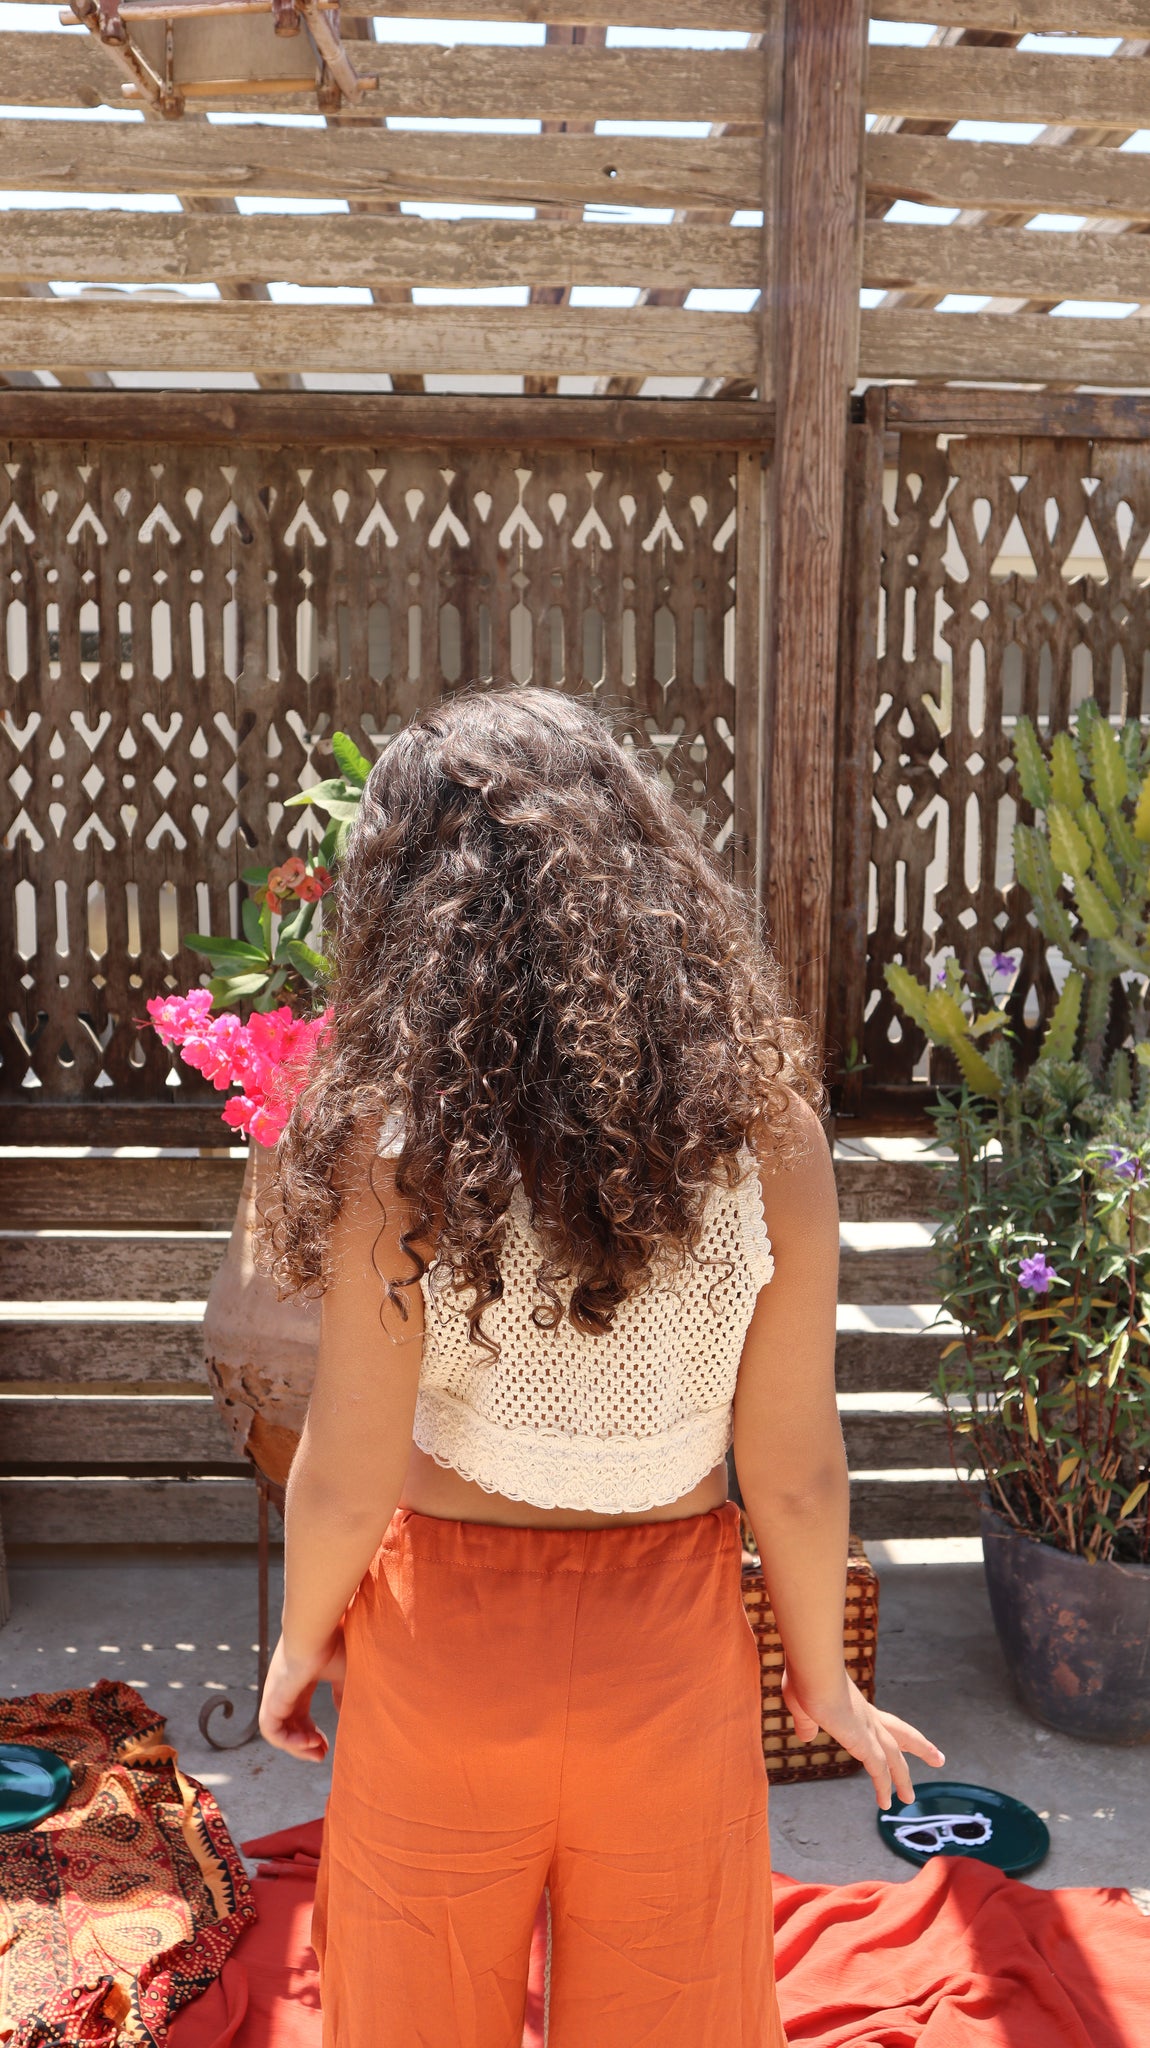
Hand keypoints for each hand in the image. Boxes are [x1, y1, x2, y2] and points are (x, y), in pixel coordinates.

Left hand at [259, 1630, 345, 1761]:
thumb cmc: (333, 1645)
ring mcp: (275, 1694)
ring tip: (316, 1750)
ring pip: (277, 1731)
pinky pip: (271, 1730)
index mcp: (298, 1682)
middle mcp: (283, 1690)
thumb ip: (342, 1695)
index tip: (327, 1745)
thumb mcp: (343, 1675)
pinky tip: (309, 1741)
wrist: (317, 1630)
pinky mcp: (272, 1698)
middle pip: (287, 1726)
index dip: (311, 1733)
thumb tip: (346, 1715)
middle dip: (304, 1745)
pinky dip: (288, 1741)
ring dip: (296, 1746)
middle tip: (321, 1756)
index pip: (298, 1715)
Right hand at [782, 1667, 943, 1808]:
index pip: (881, 1722)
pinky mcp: (864, 1742)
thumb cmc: (806, 1678)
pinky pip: (879, 1770)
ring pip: (896, 1757)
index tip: (901, 1742)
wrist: (813, 1670)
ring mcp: (869, 1729)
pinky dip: (884, 1786)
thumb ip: (806, 1722)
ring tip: (909, 1798)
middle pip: (902, 1734)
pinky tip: (885, 1802)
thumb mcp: (803, 1704)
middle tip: (938, 1758)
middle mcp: (868, 1716)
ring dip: (904, 1778)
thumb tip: (806, 1736)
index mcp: (856, 1706)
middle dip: (920, 1747)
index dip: (892, 1732)